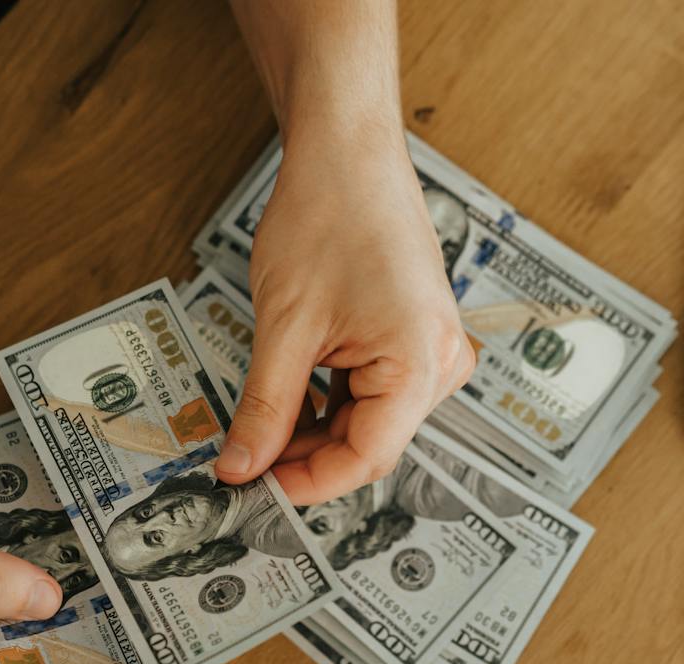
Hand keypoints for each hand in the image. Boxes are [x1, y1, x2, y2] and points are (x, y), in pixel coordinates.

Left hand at [215, 125, 474, 504]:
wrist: (347, 150)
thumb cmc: (329, 213)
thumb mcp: (284, 327)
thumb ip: (264, 407)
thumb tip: (242, 466)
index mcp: (421, 363)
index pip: (365, 460)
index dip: (305, 485)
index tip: (254, 493)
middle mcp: (441, 363)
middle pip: (368, 444)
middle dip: (304, 457)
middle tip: (243, 465)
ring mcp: (432, 351)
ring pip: (367, 421)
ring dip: (313, 431)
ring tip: (257, 427)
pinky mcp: (415, 339)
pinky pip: (373, 392)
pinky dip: (328, 402)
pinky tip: (288, 398)